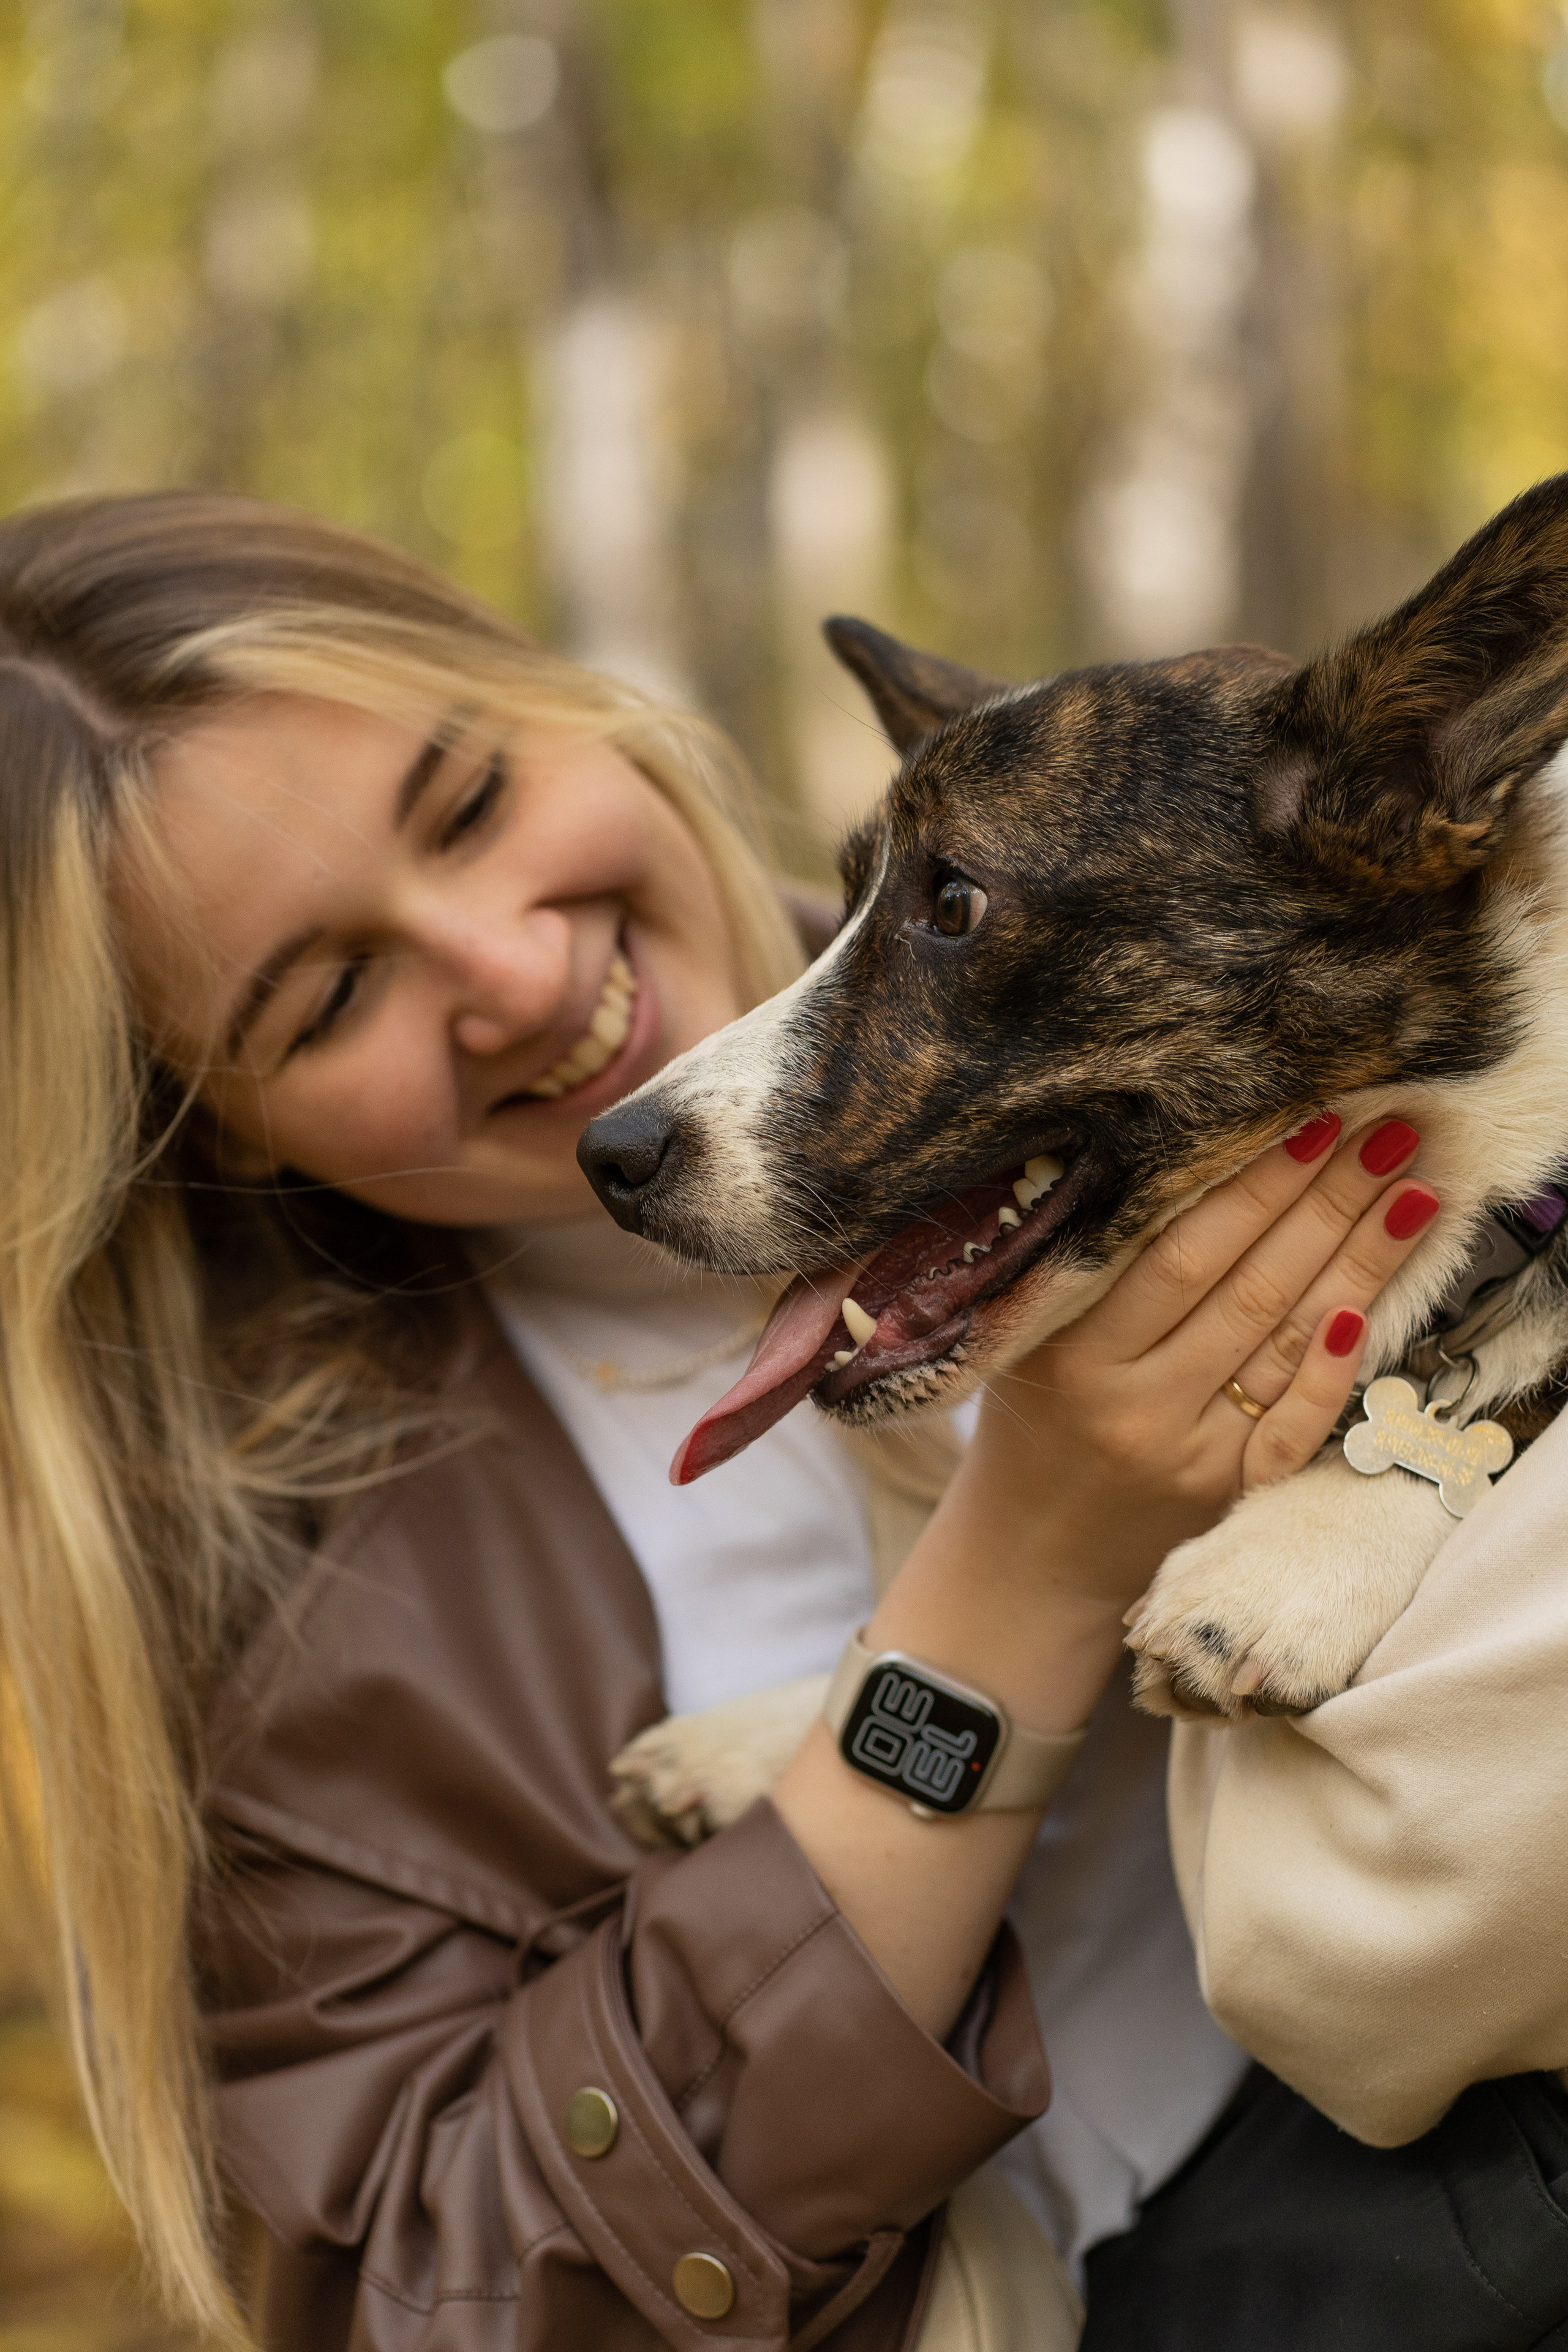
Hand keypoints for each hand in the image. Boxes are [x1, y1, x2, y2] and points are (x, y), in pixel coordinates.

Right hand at [776, 1111, 1438, 2040]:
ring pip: (1283, 1339)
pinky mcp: (1227, 1494)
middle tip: (1388, 1129)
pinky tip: (1372, 1303)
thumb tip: (1151, 1154)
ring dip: (1355, 1260)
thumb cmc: (1024, 1431)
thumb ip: (1076, 1266)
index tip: (1307, 1117)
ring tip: (1410, 1189)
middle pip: (1247, 1284)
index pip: (1176, 1252)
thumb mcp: (1021, 1344)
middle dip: (1325, 1201)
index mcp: (1065, 1353)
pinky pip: (1296, 1420)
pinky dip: (1334, 1364)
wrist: (1023, 1567)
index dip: (1249, 1184)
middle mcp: (1128, 1404)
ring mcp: (1184, 1454)